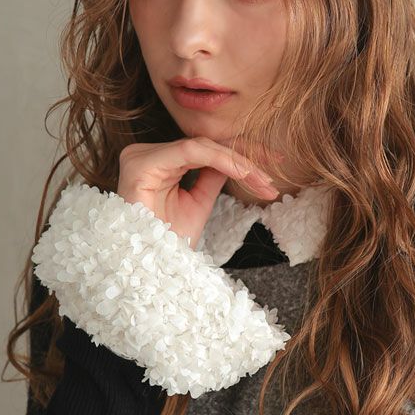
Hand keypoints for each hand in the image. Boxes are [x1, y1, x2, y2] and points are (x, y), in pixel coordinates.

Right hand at [117, 136, 279, 249]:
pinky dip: (222, 160)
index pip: (203, 150)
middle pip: (205, 145)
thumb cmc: (167, 243)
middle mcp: (144, 154)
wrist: (149, 269)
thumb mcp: (197, 204)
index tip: (269, 171)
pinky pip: (191, 152)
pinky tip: (244, 173)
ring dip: (239, 162)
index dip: (239, 156)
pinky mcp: (142, 164)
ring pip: (202, 146)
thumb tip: (235, 160)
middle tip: (273, 174)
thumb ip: (211, 177)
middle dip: (244, 157)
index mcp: (155, 163)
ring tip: (263, 180)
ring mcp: (141, 156)